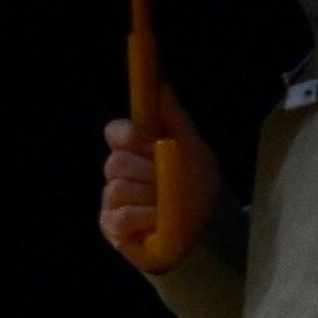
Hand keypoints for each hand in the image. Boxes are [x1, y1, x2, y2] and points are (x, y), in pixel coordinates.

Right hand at [101, 109, 220, 273]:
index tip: (148, 141)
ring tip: (169, 205)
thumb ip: (178, 122)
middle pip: (117, 161)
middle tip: (169, 182)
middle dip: (149, 172)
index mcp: (136, 150)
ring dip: (151, 197)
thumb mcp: (196, 153)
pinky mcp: (111, 226)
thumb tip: (163, 87)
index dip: (128, 135)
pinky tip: (159, 222)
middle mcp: (119, 172)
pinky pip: (122, 215)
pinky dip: (146, 217)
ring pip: (119, 188)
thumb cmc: (197, 189)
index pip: (115, 132)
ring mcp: (112, 200)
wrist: (206, 231)